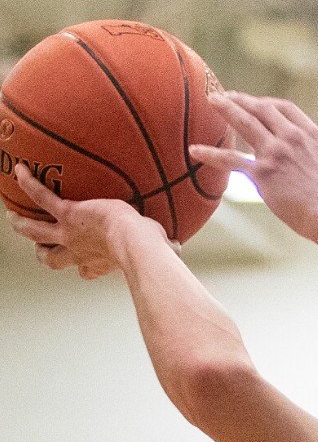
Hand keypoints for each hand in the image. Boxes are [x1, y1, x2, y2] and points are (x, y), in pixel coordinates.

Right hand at [7, 163, 177, 278]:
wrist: (135, 242)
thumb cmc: (149, 248)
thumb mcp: (155, 248)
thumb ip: (164, 248)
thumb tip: (178, 250)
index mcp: (101, 262)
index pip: (86, 271)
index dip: (84, 269)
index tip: (86, 267)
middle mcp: (81, 252)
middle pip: (52, 259)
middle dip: (43, 253)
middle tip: (36, 246)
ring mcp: (69, 234)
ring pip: (36, 232)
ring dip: (25, 224)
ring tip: (14, 216)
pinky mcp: (68, 214)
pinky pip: (42, 197)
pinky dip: (30, 184)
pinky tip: (22, 170)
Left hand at [189, 91, 317, 241]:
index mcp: (312, 135)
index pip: (285, 108)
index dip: (267, 103)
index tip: (255, 102)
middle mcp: (292, 138)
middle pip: (262, 109)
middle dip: (241, 99)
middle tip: (225, 96)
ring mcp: (276, 153)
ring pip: (245, 123)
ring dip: (226, 108)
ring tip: (211, 100)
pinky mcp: (263, 174)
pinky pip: (231, 160)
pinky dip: (211, 153)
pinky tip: (194, 150)